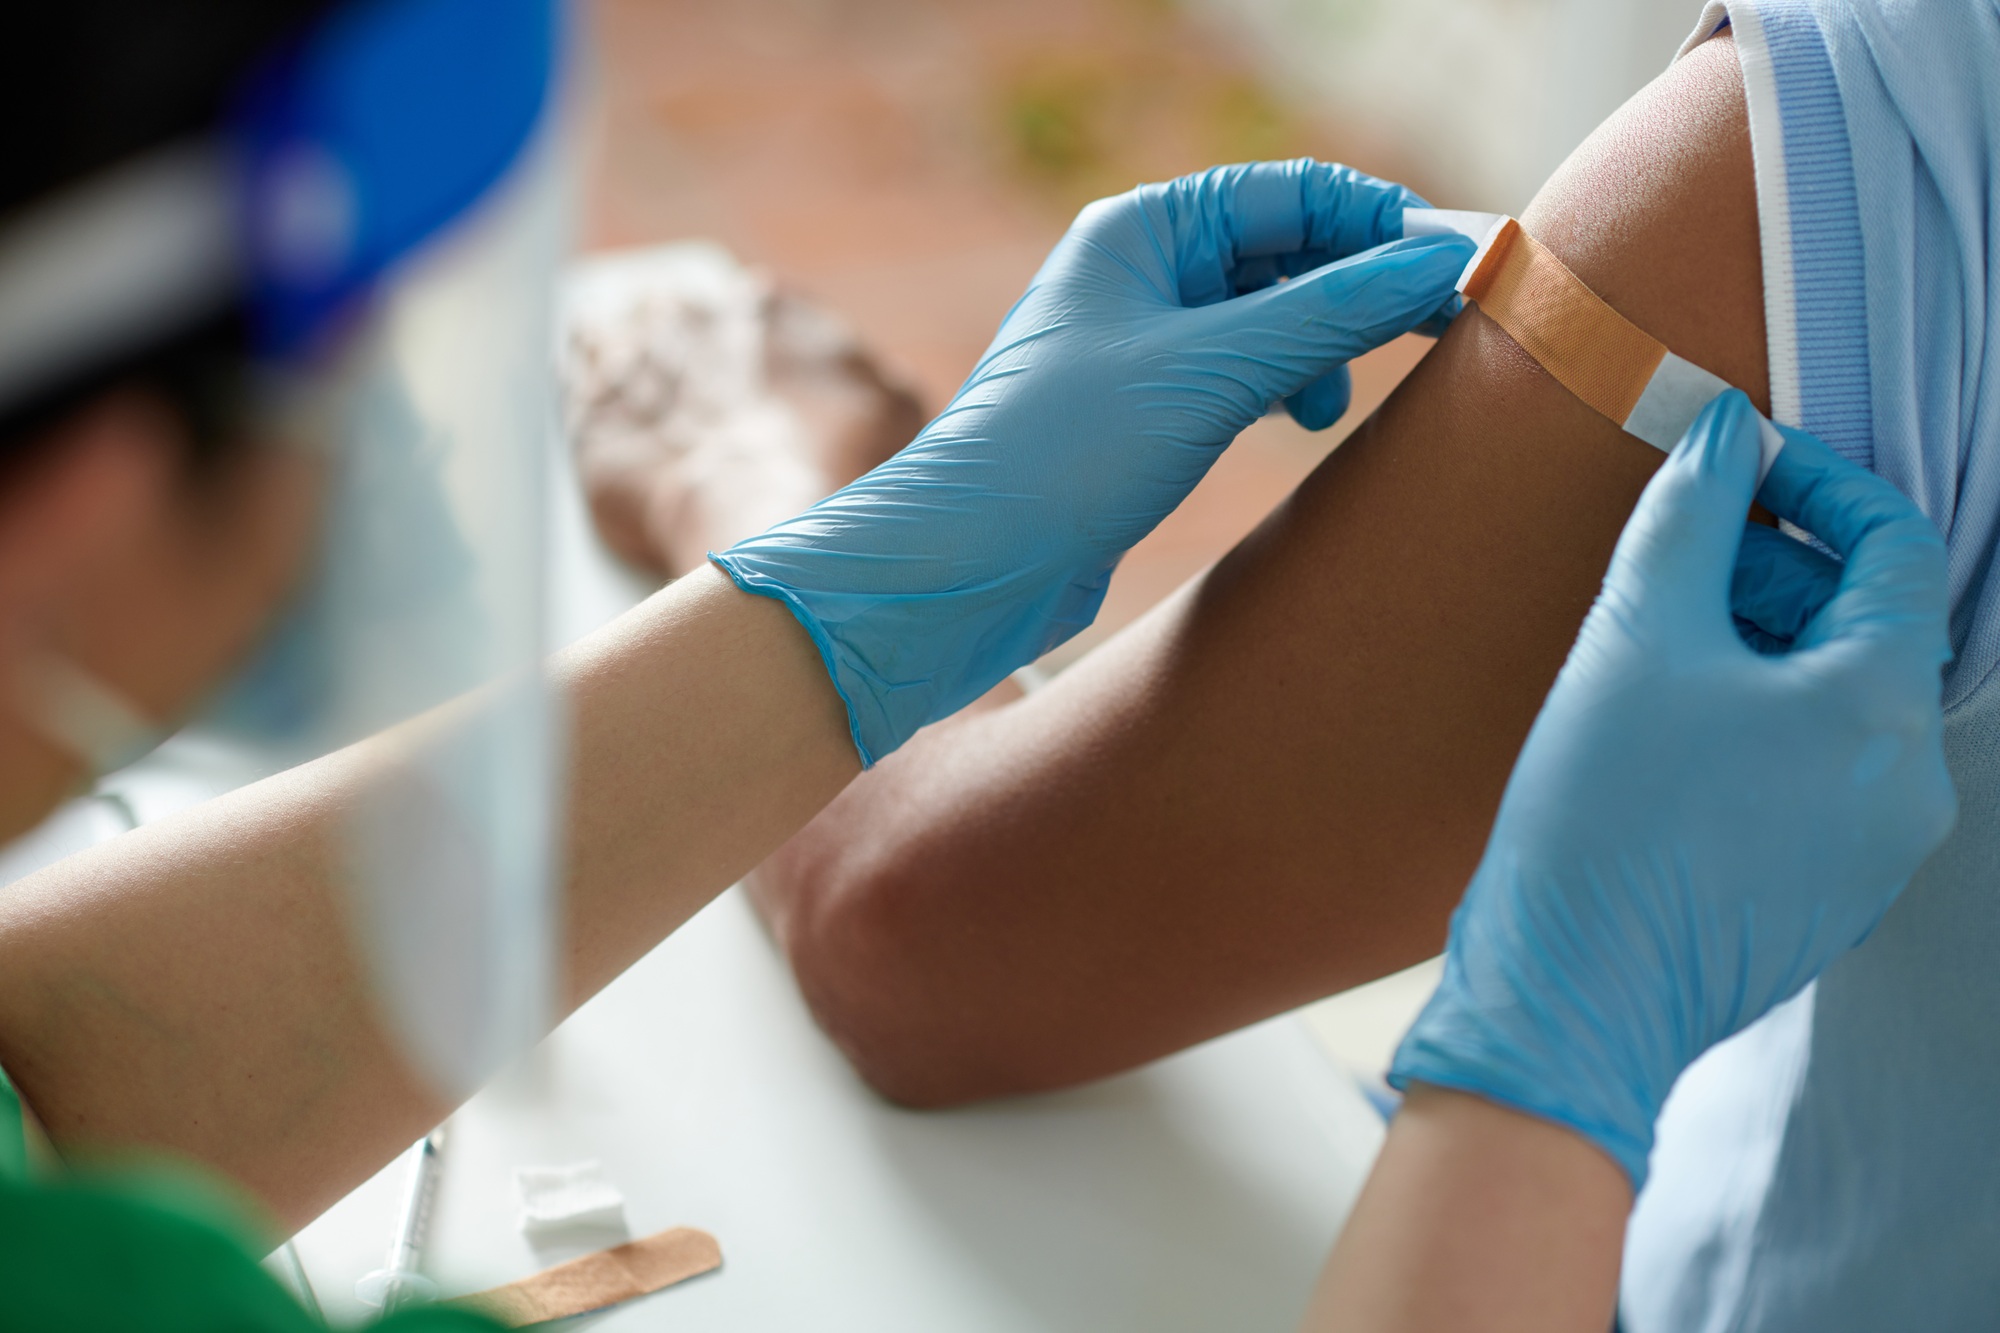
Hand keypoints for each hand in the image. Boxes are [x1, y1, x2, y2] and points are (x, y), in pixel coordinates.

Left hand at [713, 159, 1471, 762]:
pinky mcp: (1147, 411)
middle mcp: (1142, 272)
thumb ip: (1329, 314)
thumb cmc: (1065, 452)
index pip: (1294, 194)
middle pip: (1288, 252)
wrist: (968, 565)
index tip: (1464, 268)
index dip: (1384, 224)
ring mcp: (1143, 343)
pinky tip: (1306, 420)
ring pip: (1272, 319)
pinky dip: (1288, 388)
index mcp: (1143, 229)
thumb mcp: (1212, 372)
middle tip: (1446, 329)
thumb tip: (1438, 262)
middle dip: (1364, 288)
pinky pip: (1245, 374)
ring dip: (1326, 346)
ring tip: (1341, 397)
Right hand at [1391, 390, 1956, 1186]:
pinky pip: (1817, 771)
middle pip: (1868, 624)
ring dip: (1761, 643)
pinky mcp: (1830, 894)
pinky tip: (1666, 728)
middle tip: (1677, 551)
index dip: (1819, 482)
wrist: (1573, 1001)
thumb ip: (1692, 514)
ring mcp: (1876, 849)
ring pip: (1839, 701)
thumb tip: (1725, 430)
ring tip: (1657, 641)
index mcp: (1881, 706)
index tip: (1737, 461)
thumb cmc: (1604, 821)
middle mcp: (1910, 781)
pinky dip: (1759, 719)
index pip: (1897, 544)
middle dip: (1777, 566)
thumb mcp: (1637, 637)